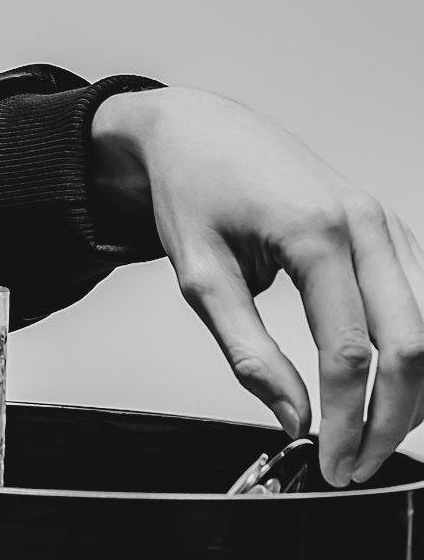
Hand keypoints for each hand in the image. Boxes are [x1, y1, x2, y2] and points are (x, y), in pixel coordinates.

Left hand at [93, 86, 423, 485]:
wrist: (198, 130)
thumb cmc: (193, 191)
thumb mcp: (199, 275)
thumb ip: (246, 350)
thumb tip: (293, 417)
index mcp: (314, 233)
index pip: (350, 351)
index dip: (347, 418)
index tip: (332, 461)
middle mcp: (364, 224)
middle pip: (412, 346)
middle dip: (393, 418)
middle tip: (360, 464)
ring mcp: (385, 223)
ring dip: (414, 391)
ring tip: (376, 436)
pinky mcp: (389, 229)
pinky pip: (423, 301)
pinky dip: (417, 352)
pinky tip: (395, 390)